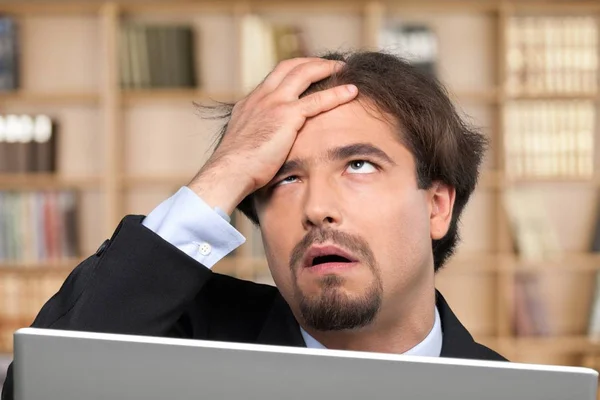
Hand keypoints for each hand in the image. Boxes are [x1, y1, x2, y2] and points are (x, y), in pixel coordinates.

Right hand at [188, 58, 357, 214]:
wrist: (230, 171)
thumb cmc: (236, 168)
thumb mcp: (243, 146)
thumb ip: (256, 139)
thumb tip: (263, 150)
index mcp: (249, 104)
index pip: (274, 78)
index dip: (293, 72)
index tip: (308, 73)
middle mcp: (261, 97)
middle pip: (289, 66)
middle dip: (311, 62)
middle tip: (329, 64)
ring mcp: (273, 103)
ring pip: (304, 73)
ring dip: (326, 68)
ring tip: (343, 69)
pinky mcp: (287, 115)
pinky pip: (318, 99)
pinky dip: (337, 93)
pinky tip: (351, 91)